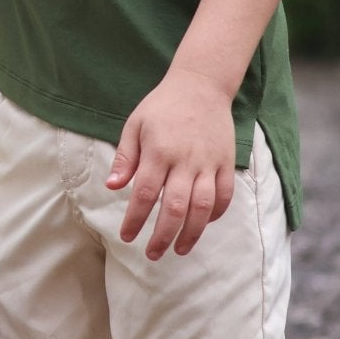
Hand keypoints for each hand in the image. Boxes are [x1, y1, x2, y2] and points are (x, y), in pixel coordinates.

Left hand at [105, 67, 236, 259]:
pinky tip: (202, 226)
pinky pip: (224, 195)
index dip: (135, 220)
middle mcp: (185, 160)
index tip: (127, 236)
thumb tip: (112, 187)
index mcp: (158, 151)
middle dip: (162, 236)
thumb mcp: (134, 125)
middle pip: (175, 208)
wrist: (201, 84)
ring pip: (203, 207)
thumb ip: (125, 158)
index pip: (145, 194)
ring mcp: (209, 162)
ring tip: (180, 250)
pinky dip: (215, 214)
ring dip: (192, 233)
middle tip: (152, 254)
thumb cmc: (162, 106)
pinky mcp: (227, 162)